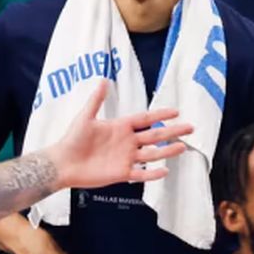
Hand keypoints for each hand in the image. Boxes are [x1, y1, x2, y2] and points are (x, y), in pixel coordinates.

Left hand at [48, 81, 192, 188]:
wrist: (63, 164)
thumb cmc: (72, 139)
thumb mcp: (85, 117)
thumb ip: (96, 100)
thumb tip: (103, 80)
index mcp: (120, 127)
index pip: (145, 119)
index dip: (160, 114)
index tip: (176, 111)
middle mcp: (126, 142)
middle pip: (154, 135)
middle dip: (172, 131)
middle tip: (190, 127)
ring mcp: (126, 158)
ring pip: (152, 154)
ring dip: (167, 151)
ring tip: (183, 147)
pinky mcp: (121, 173)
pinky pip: (141, 174)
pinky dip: (153, 173)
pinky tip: (165, 171)